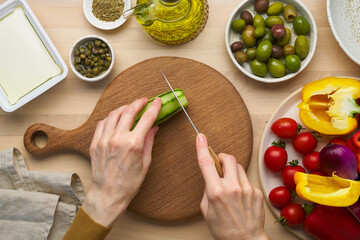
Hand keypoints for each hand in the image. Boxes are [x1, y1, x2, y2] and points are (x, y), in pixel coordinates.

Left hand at [82, 97, 161, 226]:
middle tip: (143, 101)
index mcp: (134, 144)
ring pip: (114, 114)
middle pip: (129, 111)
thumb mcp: (145, 163)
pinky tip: (115, 119)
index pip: (146, 118)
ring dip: (124, 108)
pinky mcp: (95, 143)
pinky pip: (102, 123)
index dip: (154, 107)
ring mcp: (104, 140)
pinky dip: (110, 117)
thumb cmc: (128, 183)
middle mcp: (118, 138)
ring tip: (130, 108)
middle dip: (138, 103)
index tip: (157, 102)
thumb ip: (149, 142)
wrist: (108, 194)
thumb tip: (154, 128)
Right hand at [196, 134, 267, 239]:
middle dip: (222, 157)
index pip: (206, 163)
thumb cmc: (224, 229)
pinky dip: (242, 183)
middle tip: (220, 163)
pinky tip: (241, 196)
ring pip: (239, 167)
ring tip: (231, 184)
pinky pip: (247, 179)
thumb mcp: (206, 210)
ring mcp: (247, 188)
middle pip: (228, 158)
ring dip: (232, 170)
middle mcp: (232, 187)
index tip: (200, 137)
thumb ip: (207, 190)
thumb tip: (211, 178)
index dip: (202, 147)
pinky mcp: (257, 192)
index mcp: (215, 192)